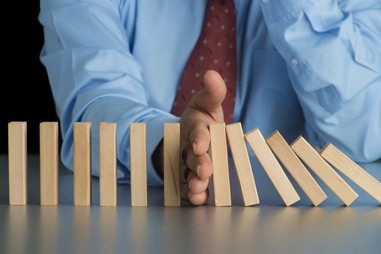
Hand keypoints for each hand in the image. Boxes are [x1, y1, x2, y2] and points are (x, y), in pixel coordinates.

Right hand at [179, 70, 226, 204]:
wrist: (188, 138)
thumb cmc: (201, 120)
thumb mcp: (206, 103)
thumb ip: (213, 92)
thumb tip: (212, 73)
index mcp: (193, 127)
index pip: (196, 131)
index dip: (199, 138)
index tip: (201, 144)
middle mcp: (186, 147)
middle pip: (191, 156)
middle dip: (198, 163)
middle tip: (205, 170)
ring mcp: (186, 165)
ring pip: (188, 174)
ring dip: (194, 181)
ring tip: (199, 187)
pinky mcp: (187, 179)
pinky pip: (187, 188)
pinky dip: (192, 195)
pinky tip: (199, 199)